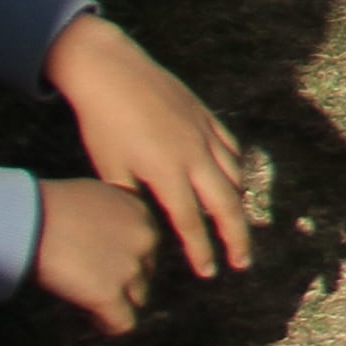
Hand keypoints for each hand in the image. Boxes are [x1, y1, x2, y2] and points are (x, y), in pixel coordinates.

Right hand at [31, 177, 163, 331]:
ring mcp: (129, 267)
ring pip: (139, 296)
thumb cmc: (47, 205)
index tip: (102, 263)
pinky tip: (93, 318)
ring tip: (92, 304)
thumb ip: (108, 215)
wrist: (30, 219)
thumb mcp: (91, 198)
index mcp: (140, 211)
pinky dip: (111, 324)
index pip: (146, 243)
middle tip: (96, 285)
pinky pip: (124, 322)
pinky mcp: (109, 294)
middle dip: (126, 279)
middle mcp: (145, 238)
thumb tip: (101, 233)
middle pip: (146, 270)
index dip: (126, 255)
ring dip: (119, 301)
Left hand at [48, 15, 254, 280]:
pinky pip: (232, 148)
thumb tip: (146, 222)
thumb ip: (134, 199)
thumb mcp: (111, 170)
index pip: (190, 222)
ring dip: (238, 204)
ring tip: (238, 225)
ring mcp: (205, 133)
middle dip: (237, 236)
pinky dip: (237, 168)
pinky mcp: (207, 116)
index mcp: (166, 172)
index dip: (201, 250)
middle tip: (242, 262)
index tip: (209, 273)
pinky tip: (235, 179)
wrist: (112, 73)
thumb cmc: (103, 124)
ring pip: (234, 175)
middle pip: (225, 204)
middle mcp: (194, 155)